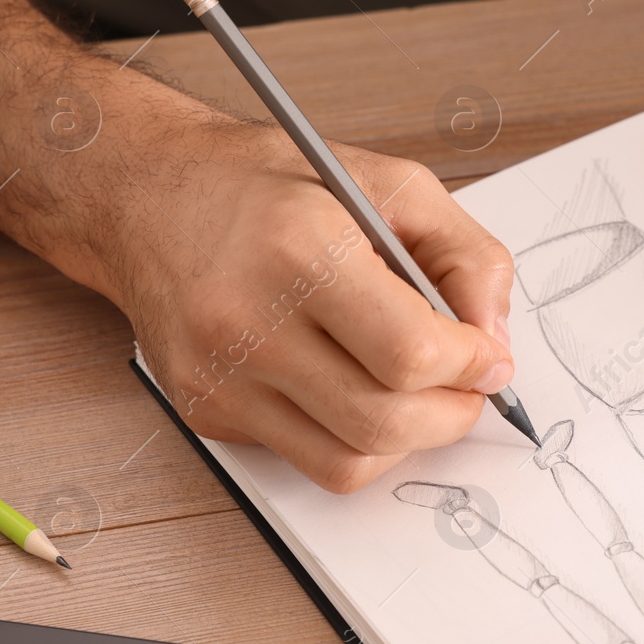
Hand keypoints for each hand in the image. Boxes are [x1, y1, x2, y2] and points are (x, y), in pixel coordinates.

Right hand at [111, 123, 514, 491]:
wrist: (148, 197)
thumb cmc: (270, 185)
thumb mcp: (390, 182)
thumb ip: (466, 255)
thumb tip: (496, 340)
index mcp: (301, 250)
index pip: (411, 353)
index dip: (472, 366)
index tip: (490, 356)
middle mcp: (249, 321)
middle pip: (384, 422)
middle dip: (453, 415)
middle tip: (470, 386)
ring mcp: (220, 376)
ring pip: (348, 462)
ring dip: (409, 440)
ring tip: (421, 395)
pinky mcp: (205, 410)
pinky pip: (306, 459)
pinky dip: (353, 440)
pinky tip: (356, 389)